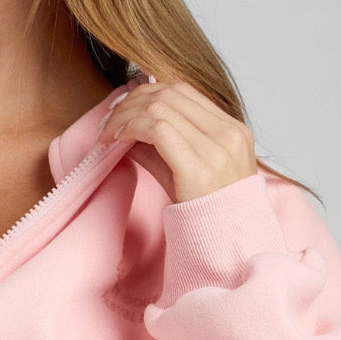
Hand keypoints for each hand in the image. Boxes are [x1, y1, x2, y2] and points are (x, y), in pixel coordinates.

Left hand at [105, 76, 258, 203]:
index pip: (184, 91)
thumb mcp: (185, 174)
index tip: (123, 108)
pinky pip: (157, 129)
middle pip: (170, 93)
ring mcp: (218, 150)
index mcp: (233, 130)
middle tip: (108, 120)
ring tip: (108, 132)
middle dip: (131, 101)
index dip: (147, 93)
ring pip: (160, 107)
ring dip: (125, 115)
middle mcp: (229, 134)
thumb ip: (160, 148)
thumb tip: (126, 130)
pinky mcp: (199, 168)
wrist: (227, 248)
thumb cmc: (208, 215)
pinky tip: (117, 140)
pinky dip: (131, 128)